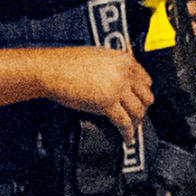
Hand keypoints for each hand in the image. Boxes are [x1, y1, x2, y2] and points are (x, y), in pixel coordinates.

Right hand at [40, 45, 154, 130]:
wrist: (50, 69)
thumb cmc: (66, 64)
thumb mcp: (97, 57)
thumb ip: (114, 67)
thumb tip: (120, 80)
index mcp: (123, 60)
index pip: (146, 80)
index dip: (143, 93)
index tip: (140, 101)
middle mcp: (124, 73)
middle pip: (146, 96)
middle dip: (142, 108)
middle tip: (137, 116)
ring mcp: (116, 87)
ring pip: (138, 111)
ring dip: (136, 123)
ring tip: (132, 130)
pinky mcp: (107, 103)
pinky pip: (124, 122)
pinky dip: (127, 133)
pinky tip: (126, 139)